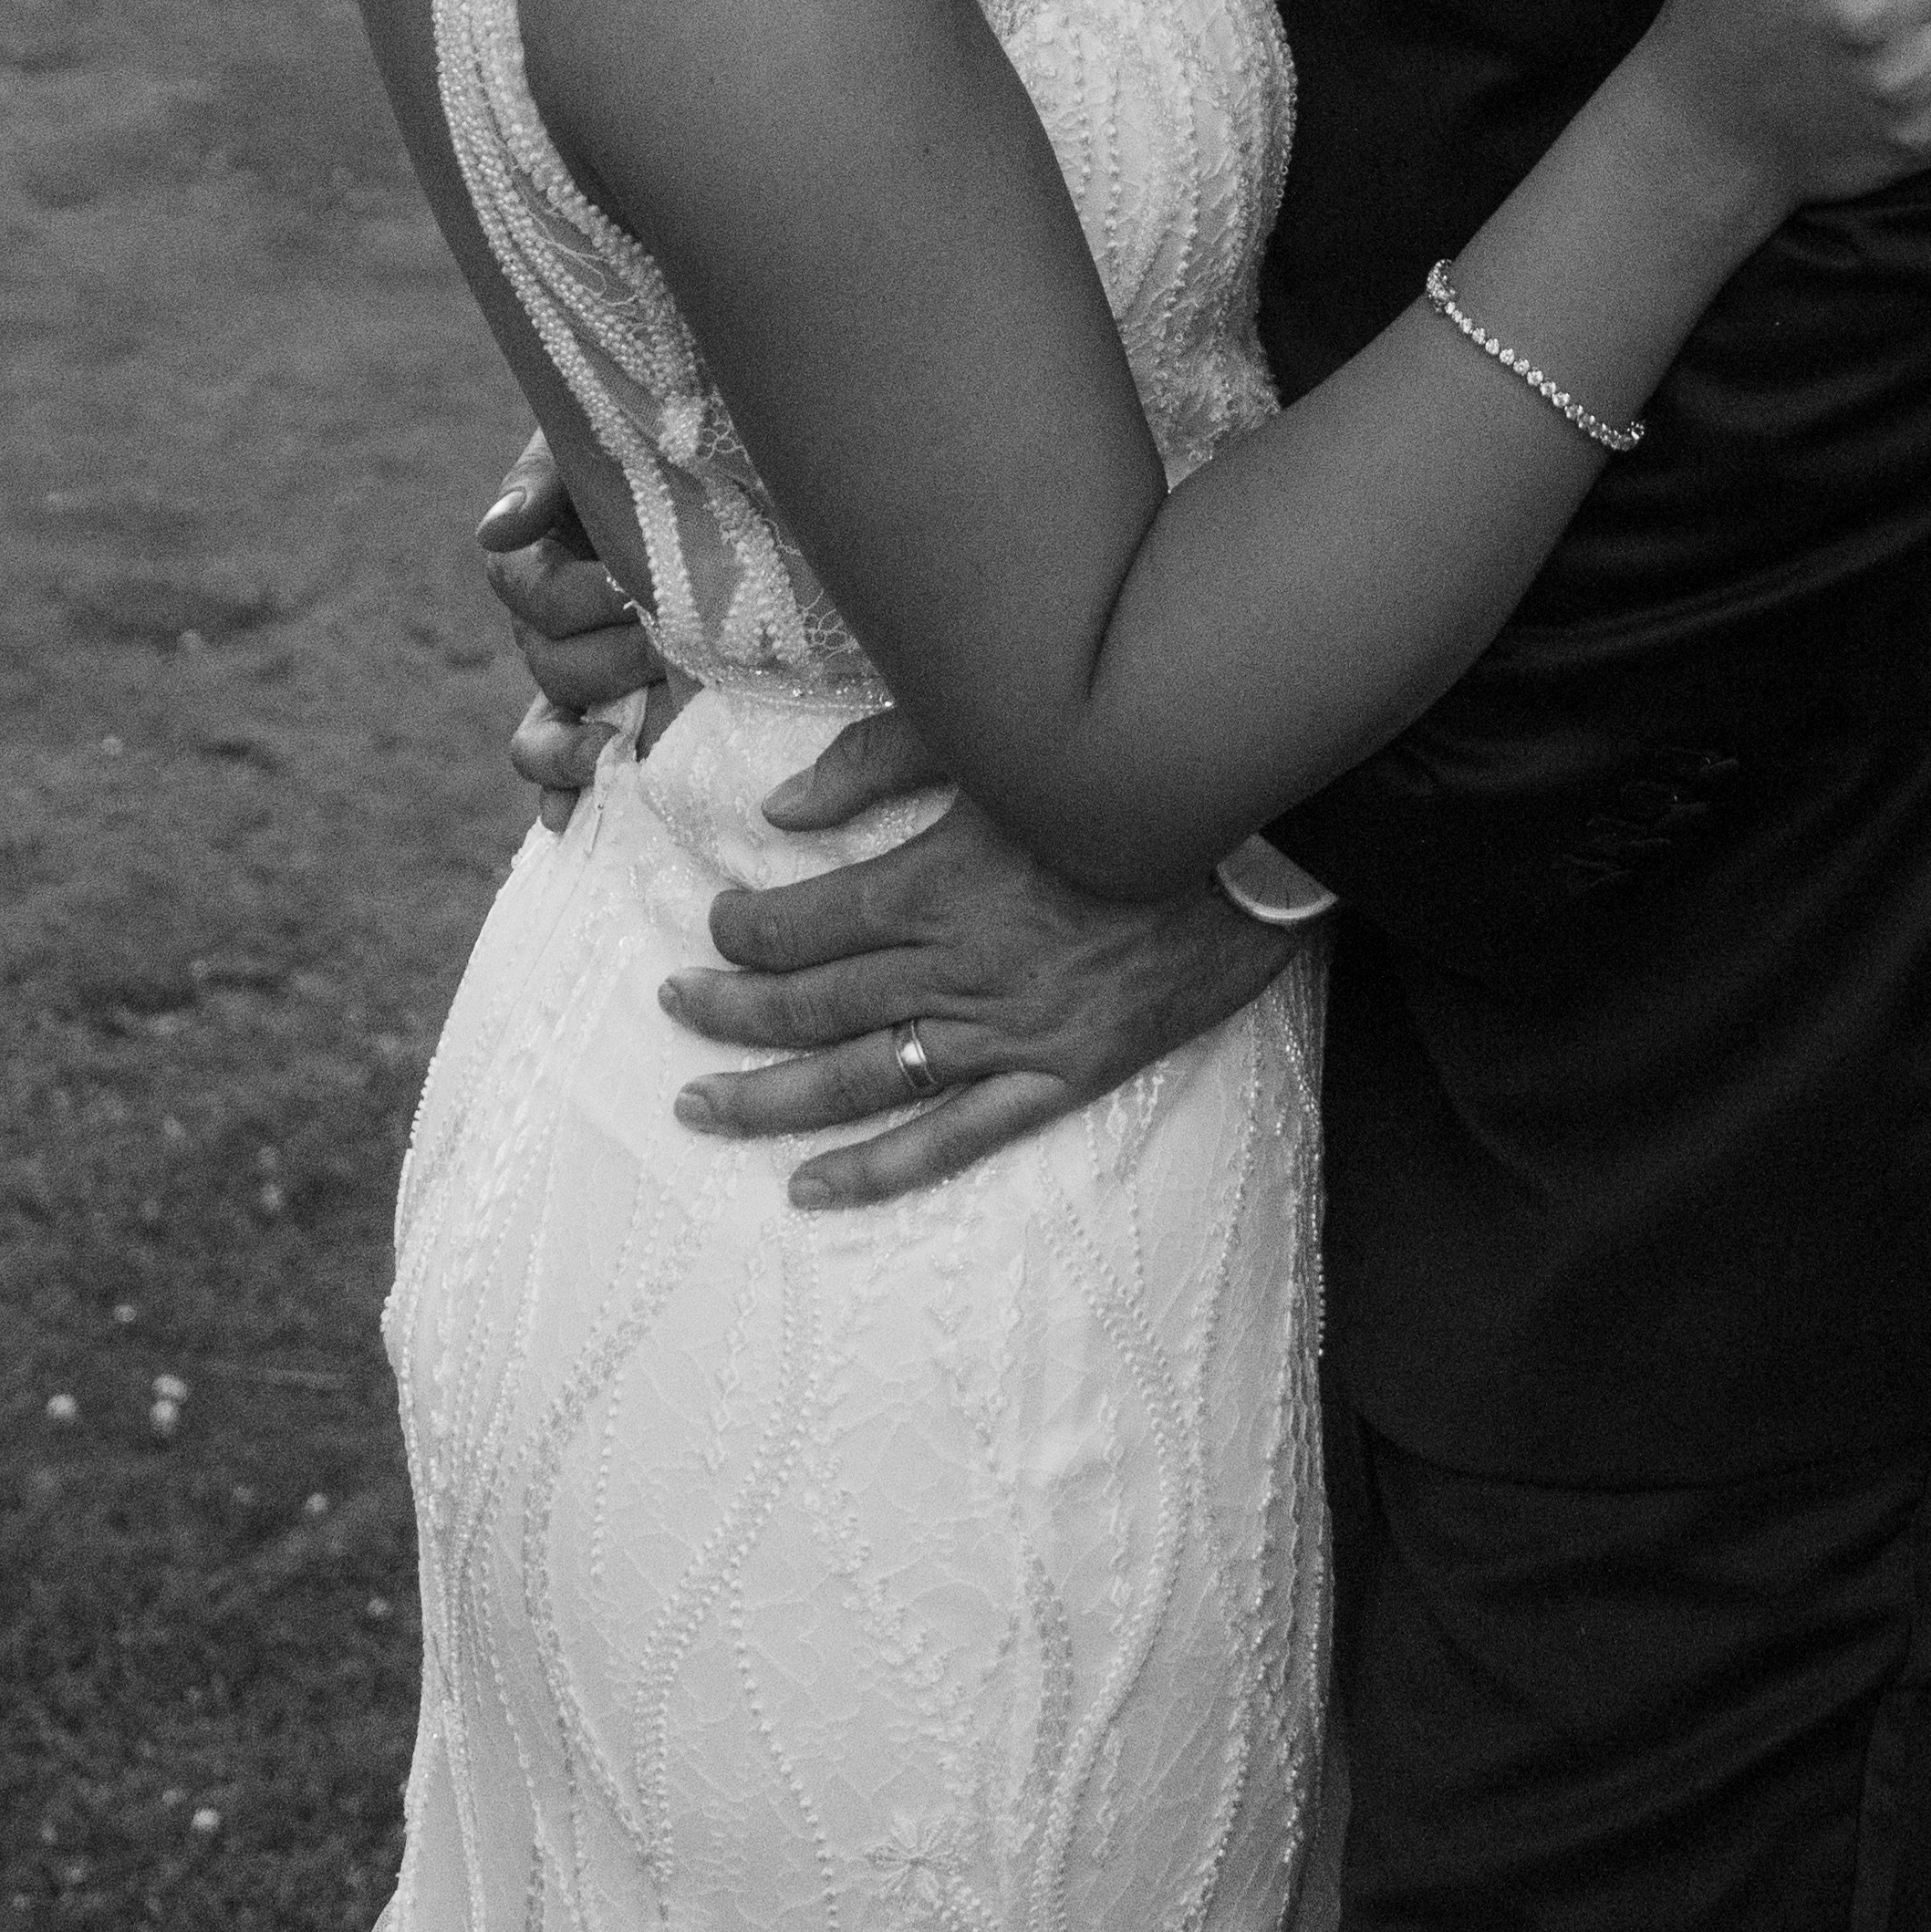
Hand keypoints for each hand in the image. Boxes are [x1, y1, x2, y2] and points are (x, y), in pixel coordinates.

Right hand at [480, 435, 679, 825]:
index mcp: (539, 553)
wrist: (720, 478)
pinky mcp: (607, 716)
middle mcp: (548, 623)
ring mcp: (575, 677)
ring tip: (617, 747)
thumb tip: (496, 529)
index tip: (636, 591)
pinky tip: (568, 821)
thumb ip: (546, 478)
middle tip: (666, 651)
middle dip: (604, 662)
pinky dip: (560, 795)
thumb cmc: (661, 453)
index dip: (573, 598)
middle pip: (545, 662)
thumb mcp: (601, 444)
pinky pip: (561, 768)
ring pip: (542, 728)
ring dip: (577, 741)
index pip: (523, 588)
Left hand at [660, 715, 1301, 1207]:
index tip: (715, 925)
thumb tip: (777, 810)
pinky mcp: (1056, 1076)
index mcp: (934, 882)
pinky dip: (877, 1171)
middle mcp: (955, 969)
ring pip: (859, 1080)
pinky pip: (953, 1138)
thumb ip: (875, 763)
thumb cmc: (1118, 779)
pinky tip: (811, 1189)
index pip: (802, 924)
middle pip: (811, 1005)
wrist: (1256, 848)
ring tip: (702, 1108)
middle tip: (674, 1011)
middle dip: (730, 1011)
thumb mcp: (991, 742)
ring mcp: (1004, 1033)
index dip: (742, 930)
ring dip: (770, 1098)